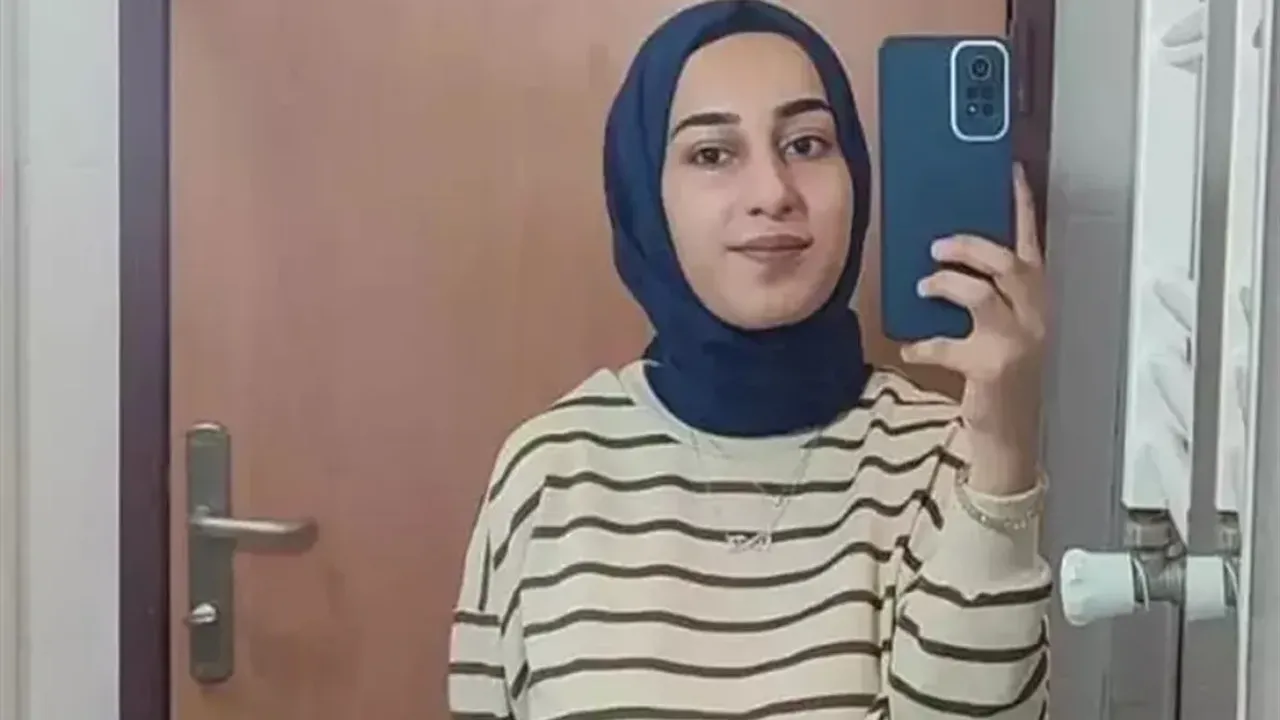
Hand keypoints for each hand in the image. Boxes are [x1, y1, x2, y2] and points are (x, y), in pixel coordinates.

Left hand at [901, 164, 1045, 494]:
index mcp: (1036, 298)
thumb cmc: (999, 371)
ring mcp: (1017, 342)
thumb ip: (985, 292)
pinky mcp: (991, 368)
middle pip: (1007, 263)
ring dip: (946, 285)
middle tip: (936, 246)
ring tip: (923, 287)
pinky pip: (947, 346)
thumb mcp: (1000, 326)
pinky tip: (909, 347)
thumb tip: (941, 257)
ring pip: (981, 295)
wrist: (1010, 433)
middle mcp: (1034, 315)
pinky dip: (923, 345)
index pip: (1032, 243)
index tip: (1007, 170)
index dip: (1021, 206)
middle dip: (969, 247)